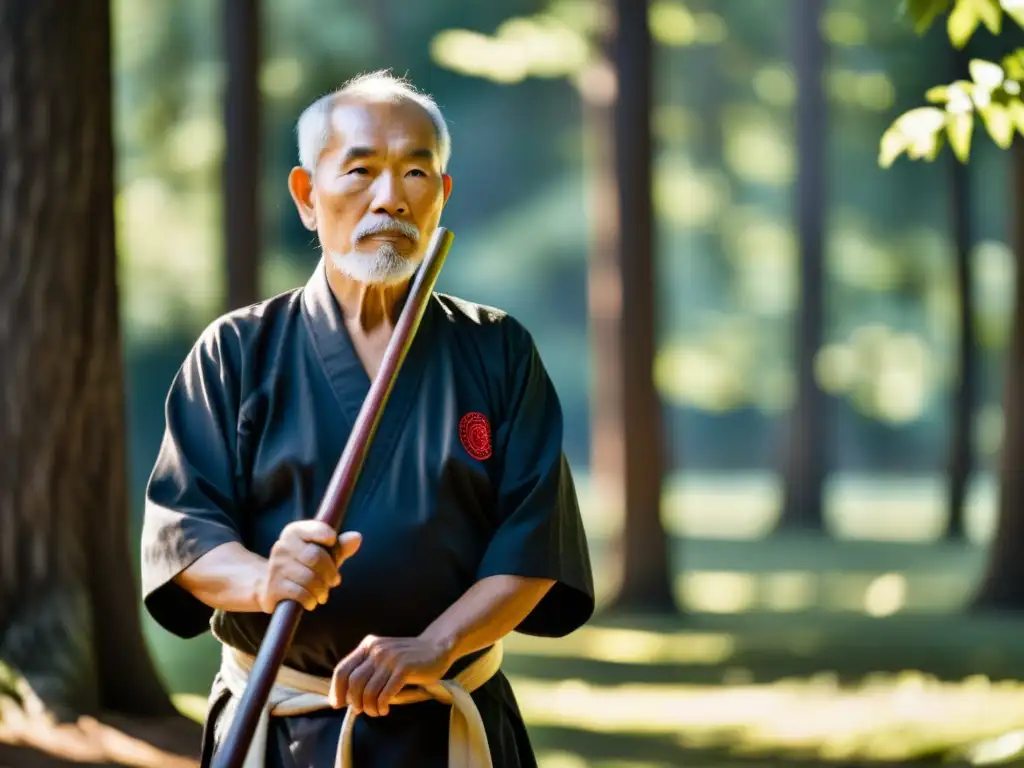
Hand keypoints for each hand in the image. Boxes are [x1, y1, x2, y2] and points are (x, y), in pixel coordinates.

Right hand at [254, 522, 361, 612]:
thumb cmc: (304, 567)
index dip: (330, 538)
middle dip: (330, 573)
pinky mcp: (272, 587)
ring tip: (322, 593)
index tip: (333, 545)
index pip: (318, 529)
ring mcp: (275, 567)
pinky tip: (311, 601)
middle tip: (334, 581)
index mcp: (294, 532)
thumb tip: (357, 537)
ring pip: (309, 578)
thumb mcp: (323, 554)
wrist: (271, 587)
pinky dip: (311, 600)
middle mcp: (282, 546)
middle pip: (316, 557)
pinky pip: (301, 594)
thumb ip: (340, 547)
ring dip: (322, 590)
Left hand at [329, 635, 453, 716]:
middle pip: (353, 682)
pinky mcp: (404, 667)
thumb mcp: (383, 656)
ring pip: (369, 690)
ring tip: (376, 711)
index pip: (342, 669)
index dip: (336, 689)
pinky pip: (385, 693)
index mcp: (368, 645)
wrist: (437, 646)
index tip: (337, 704)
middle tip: (361, 710)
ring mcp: (390, 658)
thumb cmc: (408, 657)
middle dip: (354, 701)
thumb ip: (367, 670)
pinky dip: (382, 705)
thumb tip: (346, 697)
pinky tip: (385, 709)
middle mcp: (376, 649)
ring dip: (369, 707)